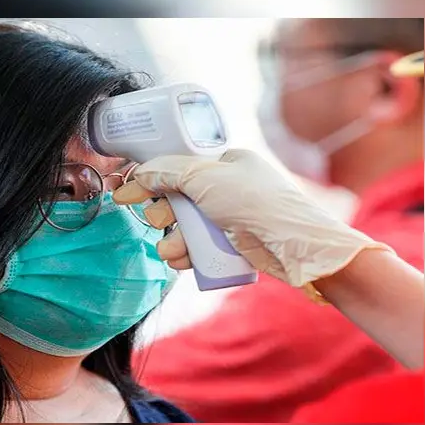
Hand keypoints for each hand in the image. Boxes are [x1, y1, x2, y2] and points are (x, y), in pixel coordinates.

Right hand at [113, 149, 391, 287]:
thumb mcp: (208, 178)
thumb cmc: (258, 205)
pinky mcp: (234, 245)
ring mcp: (231, 218)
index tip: (124, 196)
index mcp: (226, 163)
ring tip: (173, 252)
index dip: (150, 182)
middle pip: (177, 200)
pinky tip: (182, 262)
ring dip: (172, 240)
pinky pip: (199, 248)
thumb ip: (169, 172)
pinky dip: (187, 255)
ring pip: (185, 228)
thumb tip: (138, 174)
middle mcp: (228, 188)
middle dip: (164, 216)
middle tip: (164, 222)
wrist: (299, 249)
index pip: (177, 168)